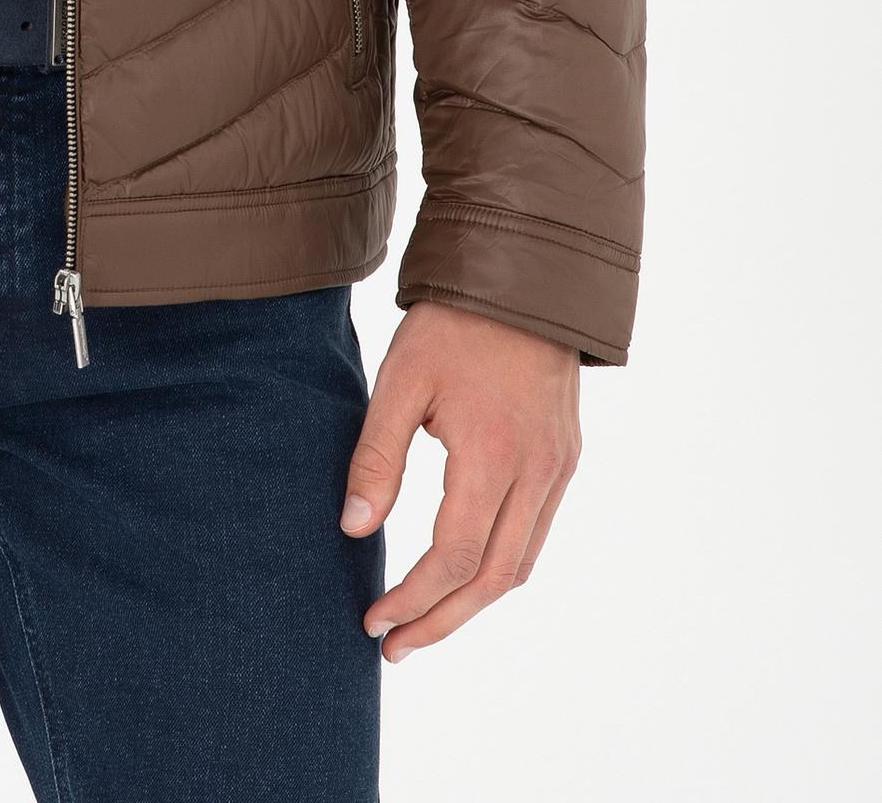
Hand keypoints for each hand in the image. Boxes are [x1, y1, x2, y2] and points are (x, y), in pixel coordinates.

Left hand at [340, 300, 579, 659]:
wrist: (524, 272)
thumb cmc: (454, 322)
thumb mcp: (401, 380)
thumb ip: (377, 458)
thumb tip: (354, 530)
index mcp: (494, 454)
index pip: (455, 556)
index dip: (413, 598)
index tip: (373, 620)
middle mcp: (538, 471)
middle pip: (493, 579)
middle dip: (442, 620)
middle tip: (394, 646)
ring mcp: (558, 467)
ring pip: (522, 564)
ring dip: (473, 602)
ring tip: (423, 620)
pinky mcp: (564, 456)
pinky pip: (536, 533)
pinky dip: (500, 566)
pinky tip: (464, 571)